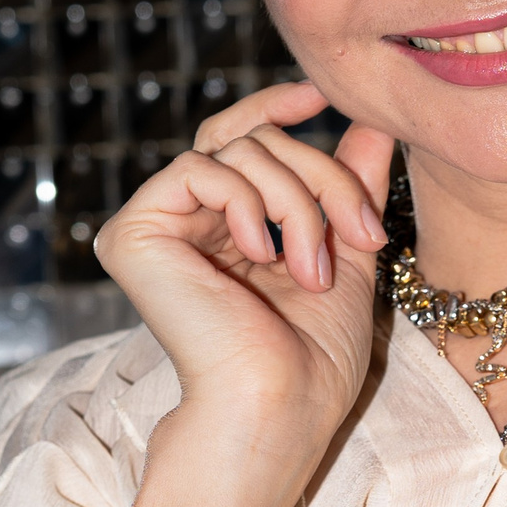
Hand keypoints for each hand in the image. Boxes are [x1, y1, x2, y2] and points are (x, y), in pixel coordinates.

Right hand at [92, 83, 394, 489]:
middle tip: (364, 236)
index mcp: (227, 228)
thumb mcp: (347, 255)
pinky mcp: (133, 234)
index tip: (324, 97)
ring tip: (314, 269)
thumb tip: (374, 124)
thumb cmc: (313, 360)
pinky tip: (262, 254)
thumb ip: (351, 188)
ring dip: (297, 202)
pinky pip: (198, 168)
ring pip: (236, 150)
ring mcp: (156, 226)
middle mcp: (186, 222)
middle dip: (321, 178)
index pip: (244, 140)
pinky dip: (246, 202)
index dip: (279, 108)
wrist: (279, 408)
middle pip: (254, 140)